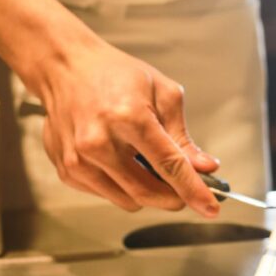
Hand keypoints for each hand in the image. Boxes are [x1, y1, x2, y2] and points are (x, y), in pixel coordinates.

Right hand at [30, 37, 220, 214]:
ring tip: (148, 162)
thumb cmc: (114, 74)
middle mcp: (98, 142)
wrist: (65, 67)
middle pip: (148, 192)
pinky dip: (124, 186)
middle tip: (187, 188)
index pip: (169, 166)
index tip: (210, 207)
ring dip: (149, 192)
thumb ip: (182, 137)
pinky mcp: (67, 171)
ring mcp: (79, 160)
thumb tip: (204, 168)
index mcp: (127, 117)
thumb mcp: (162, 94)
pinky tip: (122, 160)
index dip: (194, 191)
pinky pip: (108, 195)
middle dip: (175, 197)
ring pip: (129, 201)